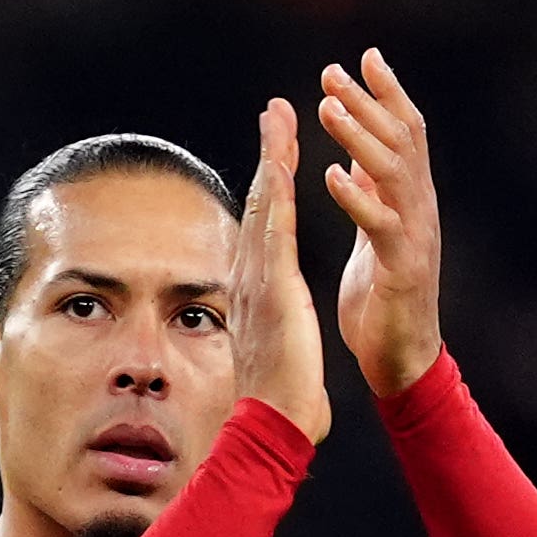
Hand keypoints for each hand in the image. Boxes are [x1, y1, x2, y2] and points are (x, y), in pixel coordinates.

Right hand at [229, 94, 332, 447]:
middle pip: (261, 203)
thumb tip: (279, 334)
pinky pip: (276, 234)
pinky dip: (279, 196)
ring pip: (265, 207)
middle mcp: (252, 277)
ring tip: (278, 117)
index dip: (273, 182)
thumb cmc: (282, 399)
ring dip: (272, 159)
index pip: (267, 224)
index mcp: (259, 289)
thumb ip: (280, 329)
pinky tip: (283, 165)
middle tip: (275, 110)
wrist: (273, 426)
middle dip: (269, 153)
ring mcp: (259, 282)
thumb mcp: (280, 348)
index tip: (281, 149)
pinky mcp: (275, 291)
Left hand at [316, 49, 444, 397]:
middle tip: (333, 72)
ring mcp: (415, 237)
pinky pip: (380, 225)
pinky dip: (356, 197)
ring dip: (359, 137)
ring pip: (392, 173)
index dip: (388, 94)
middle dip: (368, 102)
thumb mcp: (377, 233)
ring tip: (328, 108)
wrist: (402, 360)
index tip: (366, 57)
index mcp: (411, 200)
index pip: (404, 133)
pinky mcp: (402, 269)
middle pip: (400, 141)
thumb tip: (359, 152)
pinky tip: (331, 175)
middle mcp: (420, 210)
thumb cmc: (385, 300)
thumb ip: (374, 191)